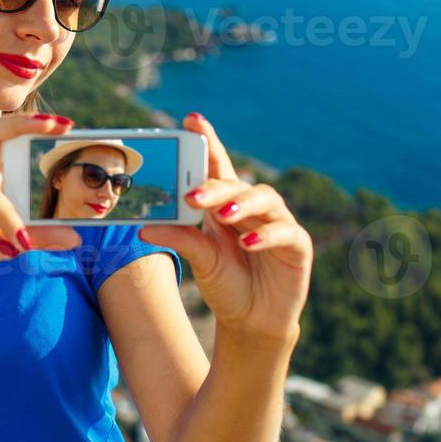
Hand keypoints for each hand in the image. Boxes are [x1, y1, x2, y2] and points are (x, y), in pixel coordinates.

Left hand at [139, 112, 312, 344]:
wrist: (251, 321)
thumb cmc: (225, 282)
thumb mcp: (200, 258)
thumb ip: (179, 238)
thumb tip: (143, 227)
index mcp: (226, 204)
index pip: (217, 166)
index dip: (208, 141)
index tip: (191, 120)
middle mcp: (252, 208)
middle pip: (236, 182)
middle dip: (214, 184)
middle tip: (191, 195)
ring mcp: (277, 223)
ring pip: (264, 199)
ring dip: (241, 204)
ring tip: (221, 216)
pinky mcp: (297, 246)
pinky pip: (286, 232)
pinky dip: (267, 235)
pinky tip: (249, 243)